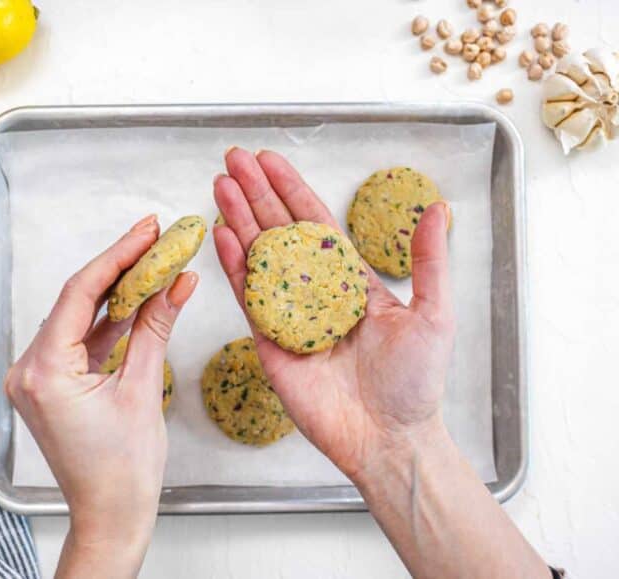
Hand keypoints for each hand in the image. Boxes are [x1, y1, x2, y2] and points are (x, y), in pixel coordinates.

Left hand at [5, 215, 197, 577]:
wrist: (111, 515)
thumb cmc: (123, 471)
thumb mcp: (144, 390)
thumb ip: (156, 328)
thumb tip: (178, 284)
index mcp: (44, 372)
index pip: (79, 294)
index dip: (117, 256)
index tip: (145, 231)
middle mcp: (30, 370)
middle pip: (77, 301)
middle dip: (119, 269)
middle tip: (153, 237)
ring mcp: (38, 378)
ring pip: (79, 319)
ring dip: (116, 294)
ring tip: (152, 263)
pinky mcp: (52, 384)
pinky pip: (81, 341)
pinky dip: (109, 323)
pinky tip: (138, 301)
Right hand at [213, 148, 453, 482]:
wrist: (388, 437)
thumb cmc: (415, 382)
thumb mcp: (433, 314)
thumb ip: (429, 261)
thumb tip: (438, 208)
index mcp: (349, 279)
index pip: (314, 222)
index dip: (291, 189)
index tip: (269, 160)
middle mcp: (314, 291)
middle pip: (278, 230)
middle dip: (255, 193)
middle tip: (232, 159)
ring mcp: (288, 314)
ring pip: (257, 257)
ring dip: (238, 220)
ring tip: (220, 185)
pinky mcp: (269, 342)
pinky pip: (248, 298)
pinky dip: (233, 265)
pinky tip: (222, 234)